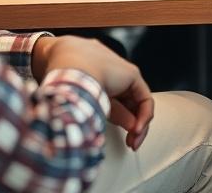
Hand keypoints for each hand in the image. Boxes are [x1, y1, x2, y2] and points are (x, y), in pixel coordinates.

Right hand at [42, 36, 154, 150]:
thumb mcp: (90, 106)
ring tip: (134, 140)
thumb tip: (127, 129)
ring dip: (139, 124)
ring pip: (138, 103)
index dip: (118, 125)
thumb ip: (108, 115)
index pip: (114, 107)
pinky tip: (137, 128)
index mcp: (97, 83)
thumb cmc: (67, 86)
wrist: (69, 67)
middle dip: (132, 128)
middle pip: (129, 107)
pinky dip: (144, 115)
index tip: (119, 142)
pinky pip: (144, 97)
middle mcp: (111, 79)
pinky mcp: (132, 74)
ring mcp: (122, 76)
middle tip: (131, 144)